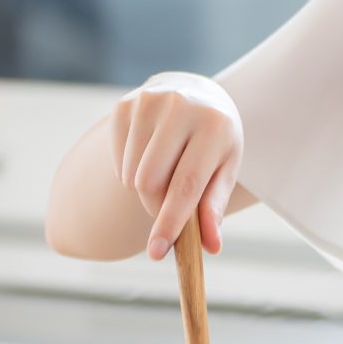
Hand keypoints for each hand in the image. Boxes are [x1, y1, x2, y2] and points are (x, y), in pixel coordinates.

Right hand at [111, 73, 243, 258]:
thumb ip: (214, 207)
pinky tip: (147, 153)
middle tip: (168, 202)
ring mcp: (148, 101)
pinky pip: (117, 161)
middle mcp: (180, 107)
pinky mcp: (124, 104)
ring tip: (163, 169)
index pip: (186, 185)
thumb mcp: (225, 168)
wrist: (193, 91)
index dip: (170, 222)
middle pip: (150, 182)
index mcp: (214, 126)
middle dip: (156, 205)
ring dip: (143, 186)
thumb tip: (210, 246)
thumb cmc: (214, 139)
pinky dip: (129, 170)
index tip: (156, 252)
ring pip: (131, 175)